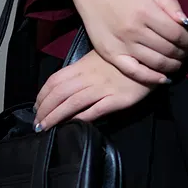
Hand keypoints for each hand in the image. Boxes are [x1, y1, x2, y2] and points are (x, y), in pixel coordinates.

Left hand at [34, 52, 153, 127]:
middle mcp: (89, 77)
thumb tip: (62, 88)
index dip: (41, 96)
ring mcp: (103, 88)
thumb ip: (81, 72)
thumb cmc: (123, 60)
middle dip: (44, 110)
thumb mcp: (98, 59)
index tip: (36, 108)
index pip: (55, 80)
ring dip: (55, 117)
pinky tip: (71, 126)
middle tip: (37, 124)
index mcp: (83, 66)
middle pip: (59, 93)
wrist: (151, 60)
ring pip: (72, 103)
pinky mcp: (118, 100)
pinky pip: (95, 110)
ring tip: (46, 128)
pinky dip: (80, 118)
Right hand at [63, 0, 187, 85]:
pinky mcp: (112, 55)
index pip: (177, 34)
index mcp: (146, 12)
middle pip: (169, 50)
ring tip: (178, 63)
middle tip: (187, 53)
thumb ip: (171, 5)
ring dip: (173, 66)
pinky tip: (163, 79)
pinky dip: (152, 78)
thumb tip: (187, 24)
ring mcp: (123, 45)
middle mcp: (134, 30)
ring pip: (156, 63)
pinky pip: (135, 72)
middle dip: (184, 53)